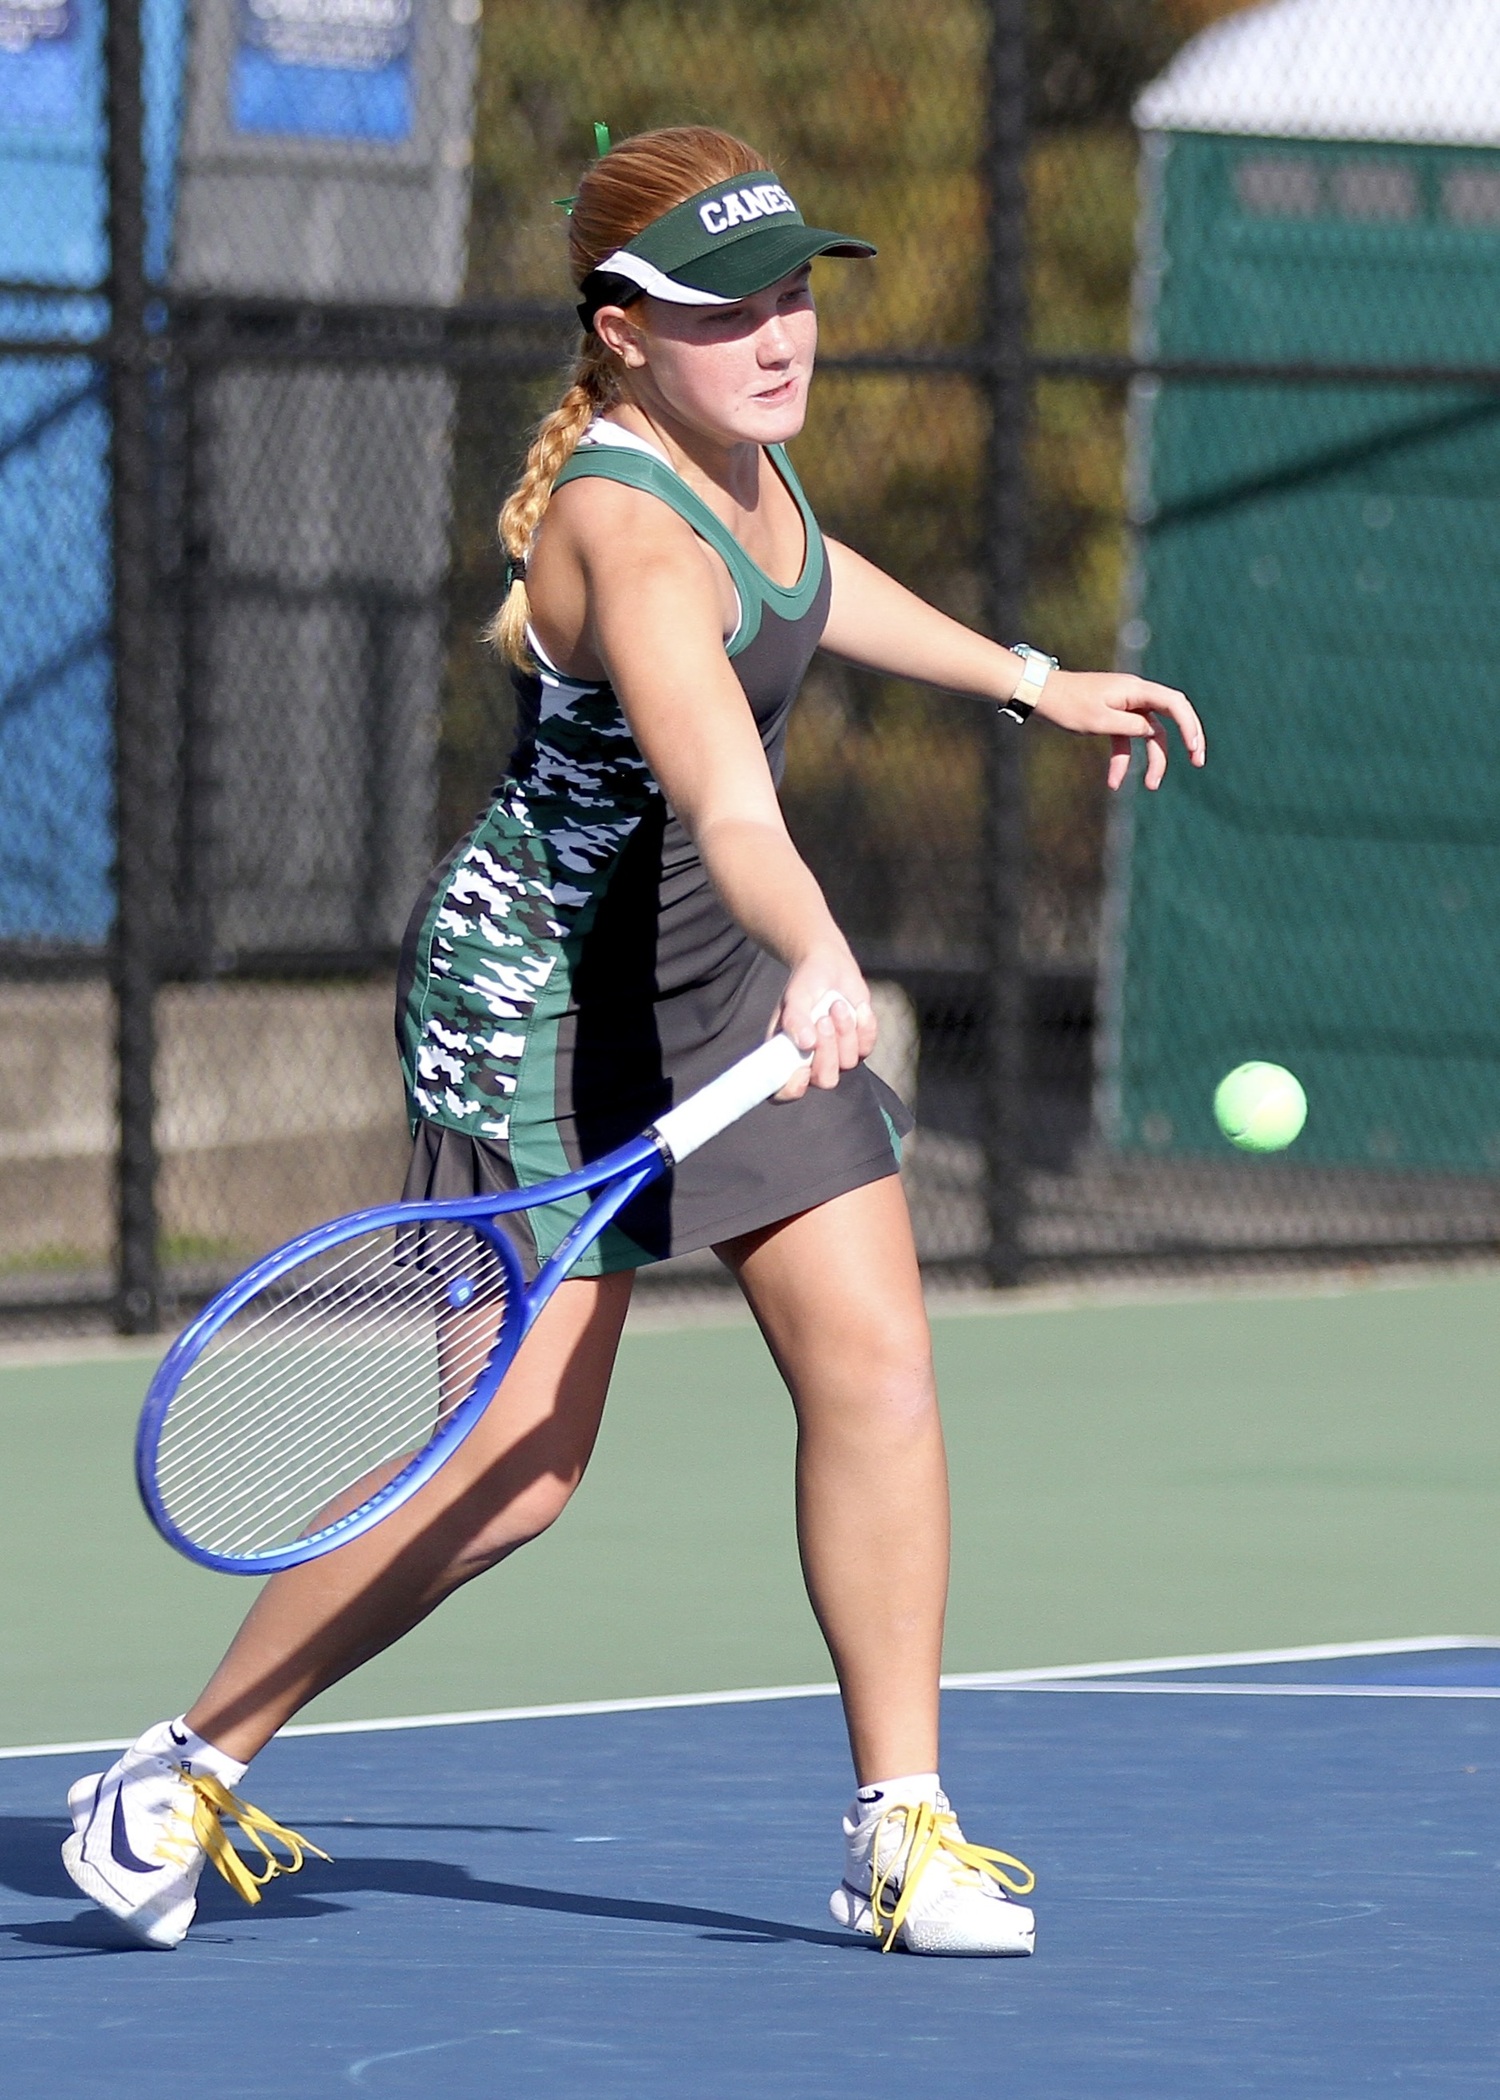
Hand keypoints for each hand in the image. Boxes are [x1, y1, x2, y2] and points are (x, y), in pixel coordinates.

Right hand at [772, 950, 876, 1099]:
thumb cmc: (805, 984)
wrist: (829, 967)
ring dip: (844, 1031)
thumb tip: (806, 1043)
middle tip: (823, 1020)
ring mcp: (837, 1056)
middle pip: (825, 1080)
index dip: (792, 1089)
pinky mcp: (859, 1045)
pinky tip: (857, 1007)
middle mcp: (811, 1062)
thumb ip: (795, 1019)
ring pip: (848, 1062)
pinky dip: (864, 1026)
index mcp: (786, 1056)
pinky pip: (867, 1047)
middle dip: (827, 1052)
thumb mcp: (795, 997)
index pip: (783, 1091)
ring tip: (837, 1005)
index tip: (801, 1071)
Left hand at [1033, 670, 1204, 791]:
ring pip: (1149, 734)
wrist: (1041, 694)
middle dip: (1185, 741)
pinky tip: (1113, 783)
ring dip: (1152, 760)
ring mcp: (1125, 706)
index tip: (1194, 749)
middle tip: (1198, 763)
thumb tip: (1152, 732)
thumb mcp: (1100, 720)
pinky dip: (1122, 760)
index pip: (1175, 704)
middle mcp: (1135, 695)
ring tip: (1151, 786)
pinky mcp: (1113, 717)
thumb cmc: (1068, 705)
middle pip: (1170, 718)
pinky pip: (1126, 740)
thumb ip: (1131, 727)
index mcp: (1136, 690)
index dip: (1190, 725)